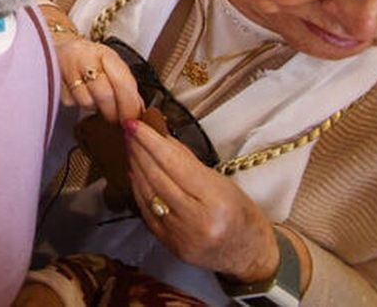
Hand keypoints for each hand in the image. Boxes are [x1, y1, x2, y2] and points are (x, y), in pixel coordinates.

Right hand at [54, 37, 143, 123]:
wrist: (61, 48)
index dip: (129, 105)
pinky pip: (72, 102)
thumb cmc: (91, 59)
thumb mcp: (111, 65)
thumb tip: (139, 110)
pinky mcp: (54, 81)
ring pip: (87, 102)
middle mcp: (84, 57)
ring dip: (95, 107)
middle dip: (113, 112)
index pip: (122, 82)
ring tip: (95, 98)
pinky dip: (78, 103)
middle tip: (118, 120)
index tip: (133, 119)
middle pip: (105, 95)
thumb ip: (126, 85)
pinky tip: (79, 93)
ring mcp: (67, 68)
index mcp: (105, 54)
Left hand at [125, 119, 281, 281]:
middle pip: (158, 178)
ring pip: (149, 194)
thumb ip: (188, 162)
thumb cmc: (241, 213)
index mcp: (216, 202)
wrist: (248, 253)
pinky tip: (134, 172)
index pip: (175, 164)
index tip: (135, 123)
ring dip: (135, 167)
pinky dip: (138, 189)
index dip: (151, 141)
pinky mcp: (169, 245)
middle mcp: (196, 221)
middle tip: (128, 130)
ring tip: (130, 147)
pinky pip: (147, 212)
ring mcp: (181, 236)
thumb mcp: (222, 182)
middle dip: (139, 151)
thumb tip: (160, 137)